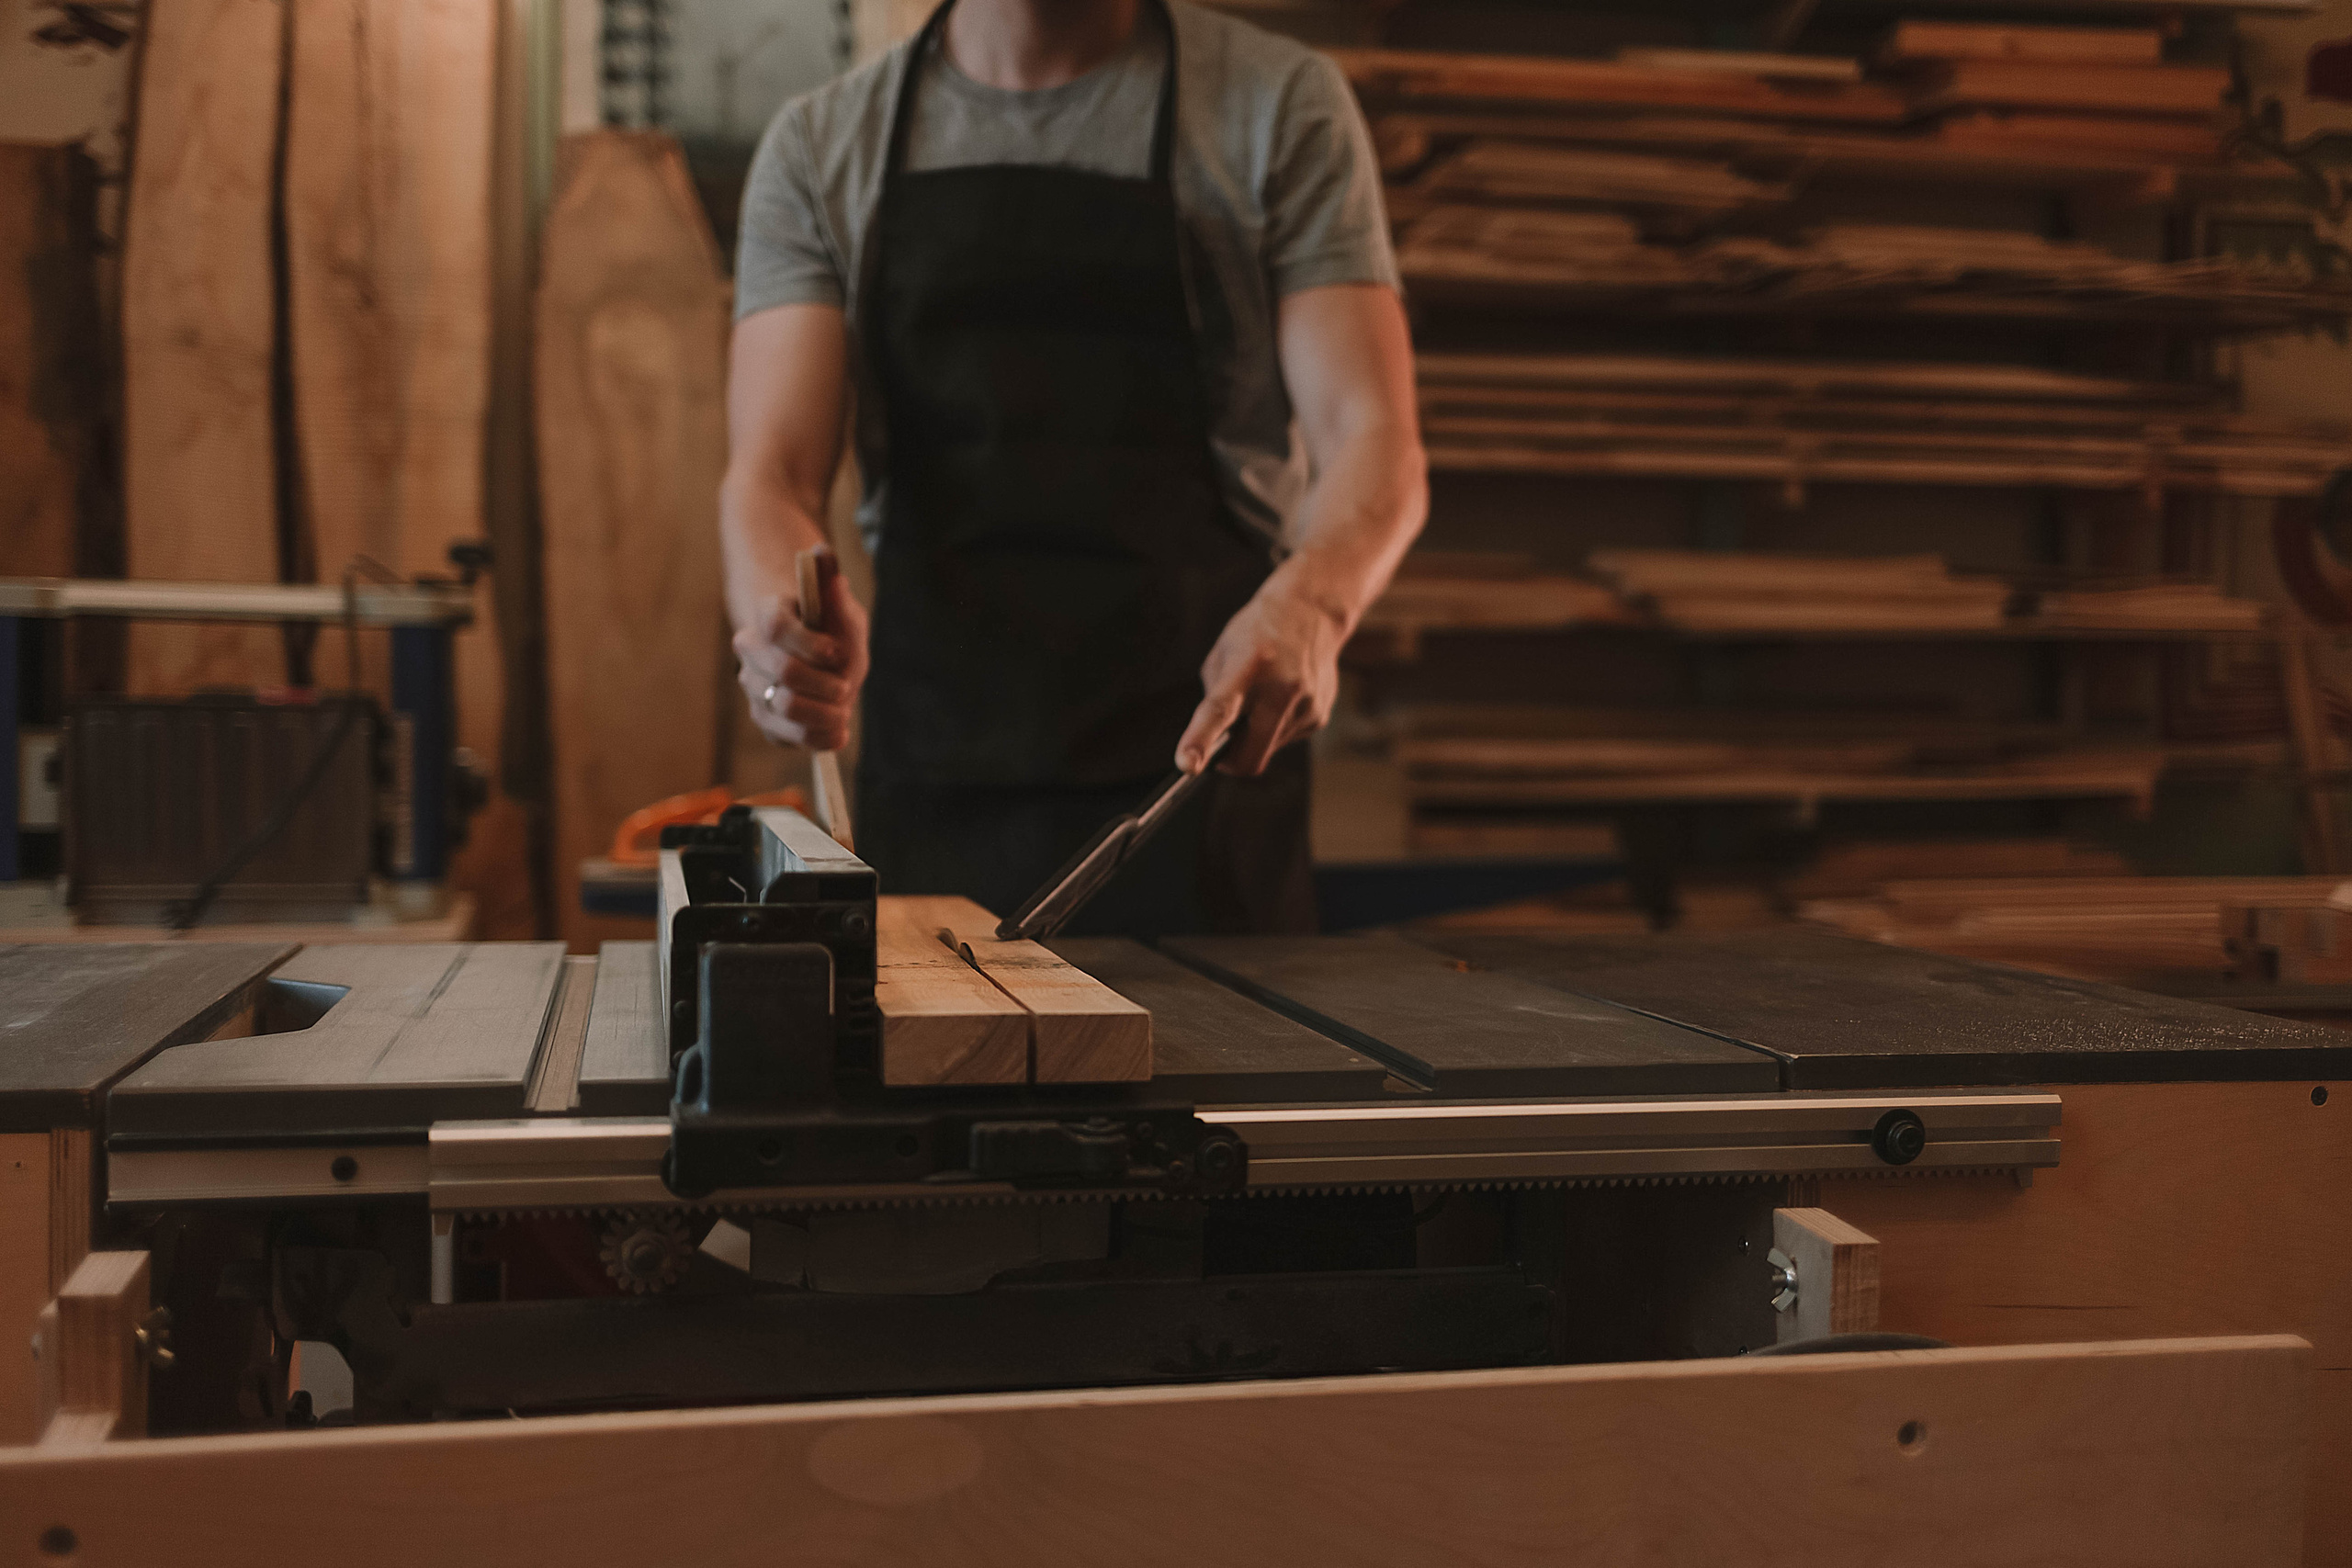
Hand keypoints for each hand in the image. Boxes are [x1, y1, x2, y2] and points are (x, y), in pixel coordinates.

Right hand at [735, 564, 868, 751]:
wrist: (820, 660)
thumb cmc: (830, 630)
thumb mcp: (840, 609)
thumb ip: (833, 588)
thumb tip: (822, 553)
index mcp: (768, 614)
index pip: (776, 626)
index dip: (809, 642)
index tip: (838, 652)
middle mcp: (751, 650)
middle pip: (781, 672)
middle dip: (822, 684)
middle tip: (846, 687)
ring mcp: (753, 685)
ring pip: (780, 707)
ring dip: (821, 715)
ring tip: (843, 714)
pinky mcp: (764, 716)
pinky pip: (783, 734)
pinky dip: (815, 738)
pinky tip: (837, 733)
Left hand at [1177, 570, 1347, 776]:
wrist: (1312, 612)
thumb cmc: (1259, 631)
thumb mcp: (1224, 653)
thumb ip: (1215, 696)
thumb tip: (1213, 740)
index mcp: (1248, 666)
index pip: (1220, 710)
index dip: (1200, 739)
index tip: (1187, 764)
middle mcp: (1281, 688)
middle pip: (1250, 756)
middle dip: (1231, 761)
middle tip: (1220, 747)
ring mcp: (1305, 705)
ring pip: (1267, 750)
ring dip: (1255, 737)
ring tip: (1261, 699)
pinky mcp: (1319, 717)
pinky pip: (1285, 739)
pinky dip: (1274, 728)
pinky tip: (1281, 699)